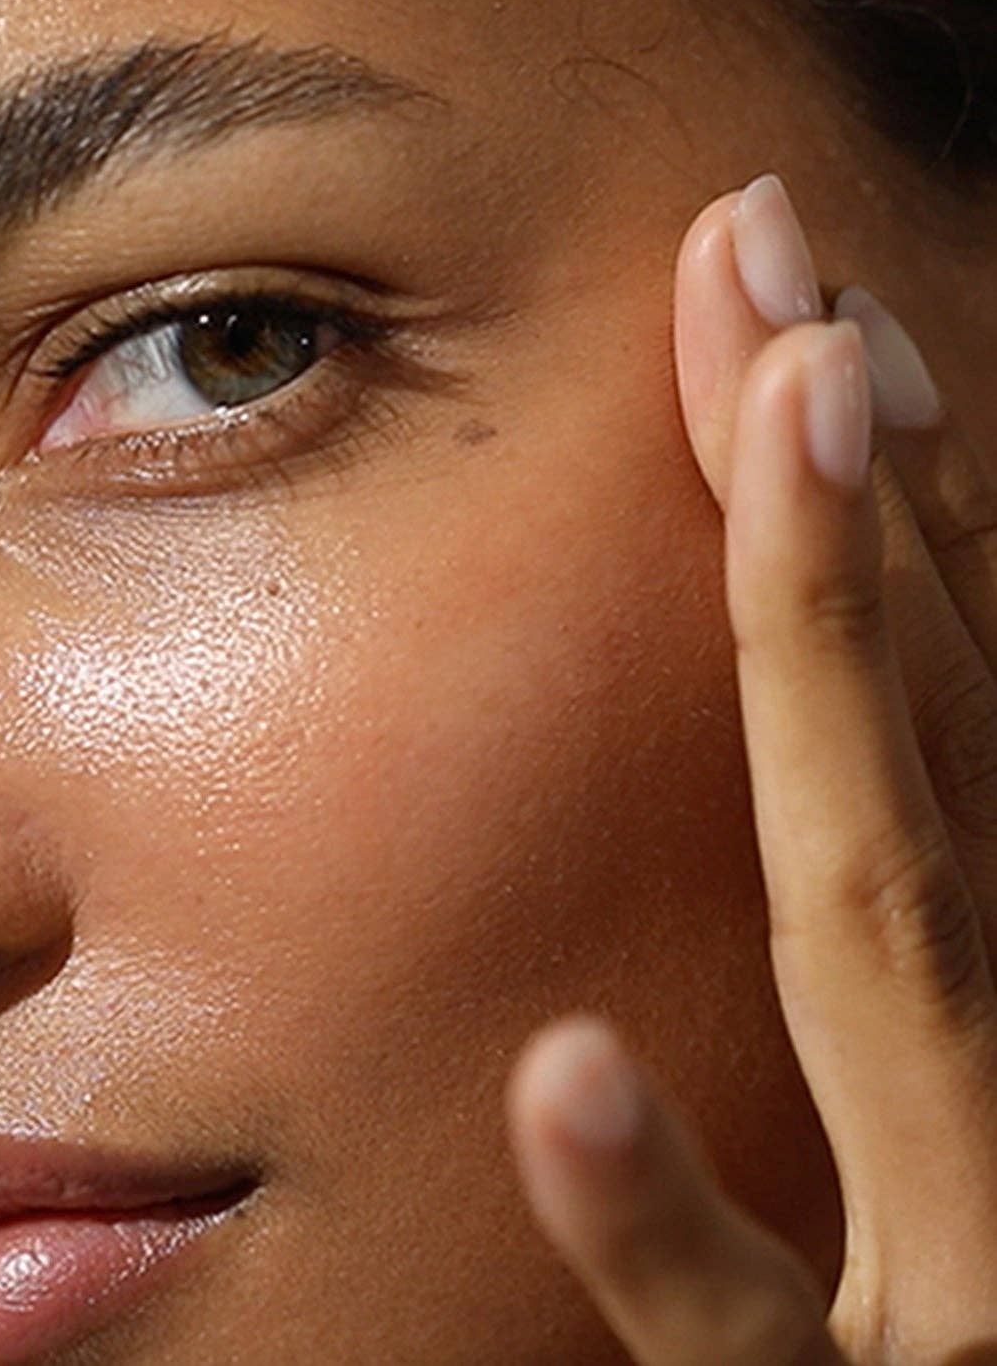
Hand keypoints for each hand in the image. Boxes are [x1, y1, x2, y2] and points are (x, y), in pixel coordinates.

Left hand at [503, 174, 996, 1363]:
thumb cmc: (959, 1312)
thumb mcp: (946, 1132)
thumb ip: (898, 952)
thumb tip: (866, 709)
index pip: (937, 723)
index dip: (882, 522)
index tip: (801, 327)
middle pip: (919, 749)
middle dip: (857, 504)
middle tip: (780, 260)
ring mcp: (958, 1271)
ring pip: (886, 941)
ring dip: (840, 675)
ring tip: (788, 419)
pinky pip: (742, 1338)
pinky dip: (665, 1221)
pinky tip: (561, 1073)